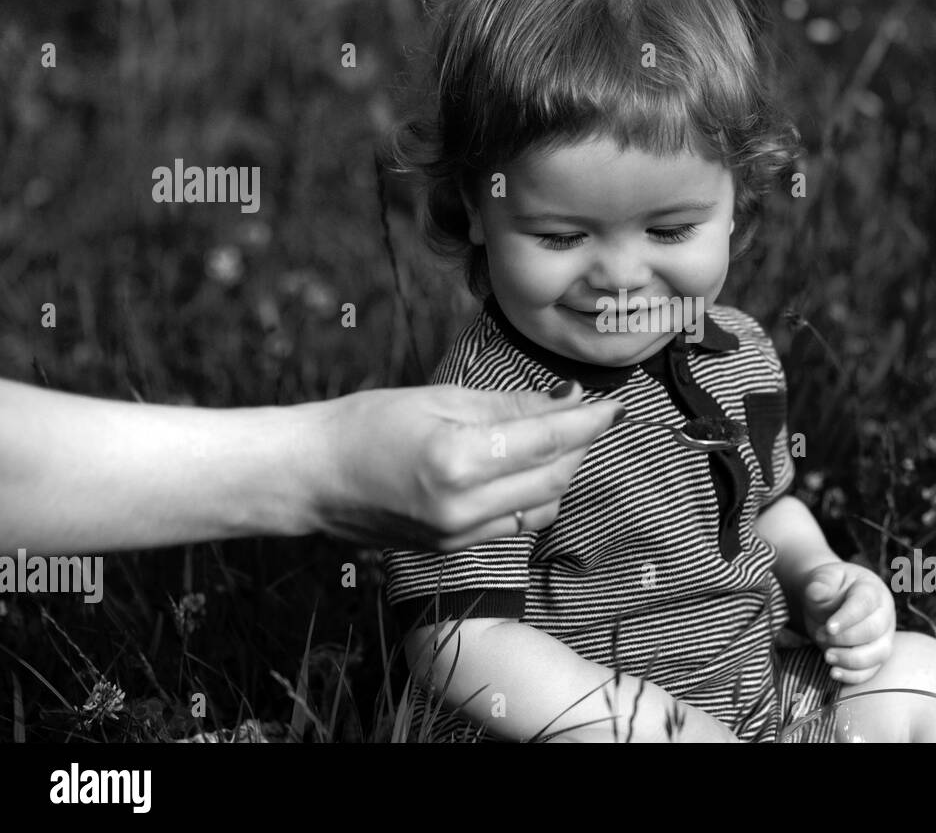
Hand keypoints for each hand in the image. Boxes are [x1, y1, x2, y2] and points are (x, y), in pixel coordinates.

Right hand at [317, 381, 623, 551]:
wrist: (310, 478)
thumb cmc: (365, 425)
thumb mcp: (439, 399)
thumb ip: (508, 405)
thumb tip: (565, 398)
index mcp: (458, 460)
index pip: (547, 440)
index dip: (587, 421)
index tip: (613, 404)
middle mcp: (463, 506)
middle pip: (554, 476)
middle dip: (580, 444)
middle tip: (587, 415)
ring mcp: (458, 534)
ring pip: (542, 505)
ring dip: (562, 472)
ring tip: (561, 439)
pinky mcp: (454, 549)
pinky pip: (516, 523)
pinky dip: (536, 495)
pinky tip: (531, 470)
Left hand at [801, 562, 895, 683]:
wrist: (831, 601)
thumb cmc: (830, 588)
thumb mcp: (823, 578)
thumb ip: (821, 583)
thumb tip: (816, 592)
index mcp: (871, 589)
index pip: (865, 604)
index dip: (848, 618)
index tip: (829, 627)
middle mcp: (884, 614)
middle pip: (874, 630)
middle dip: (846, 638)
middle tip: (821, 635)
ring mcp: (883, 637)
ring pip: (879, 654)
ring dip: (851, 659)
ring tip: (827, 656)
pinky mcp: (876, 656)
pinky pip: (871, 671)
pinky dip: (854, 675)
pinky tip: (834, 672)